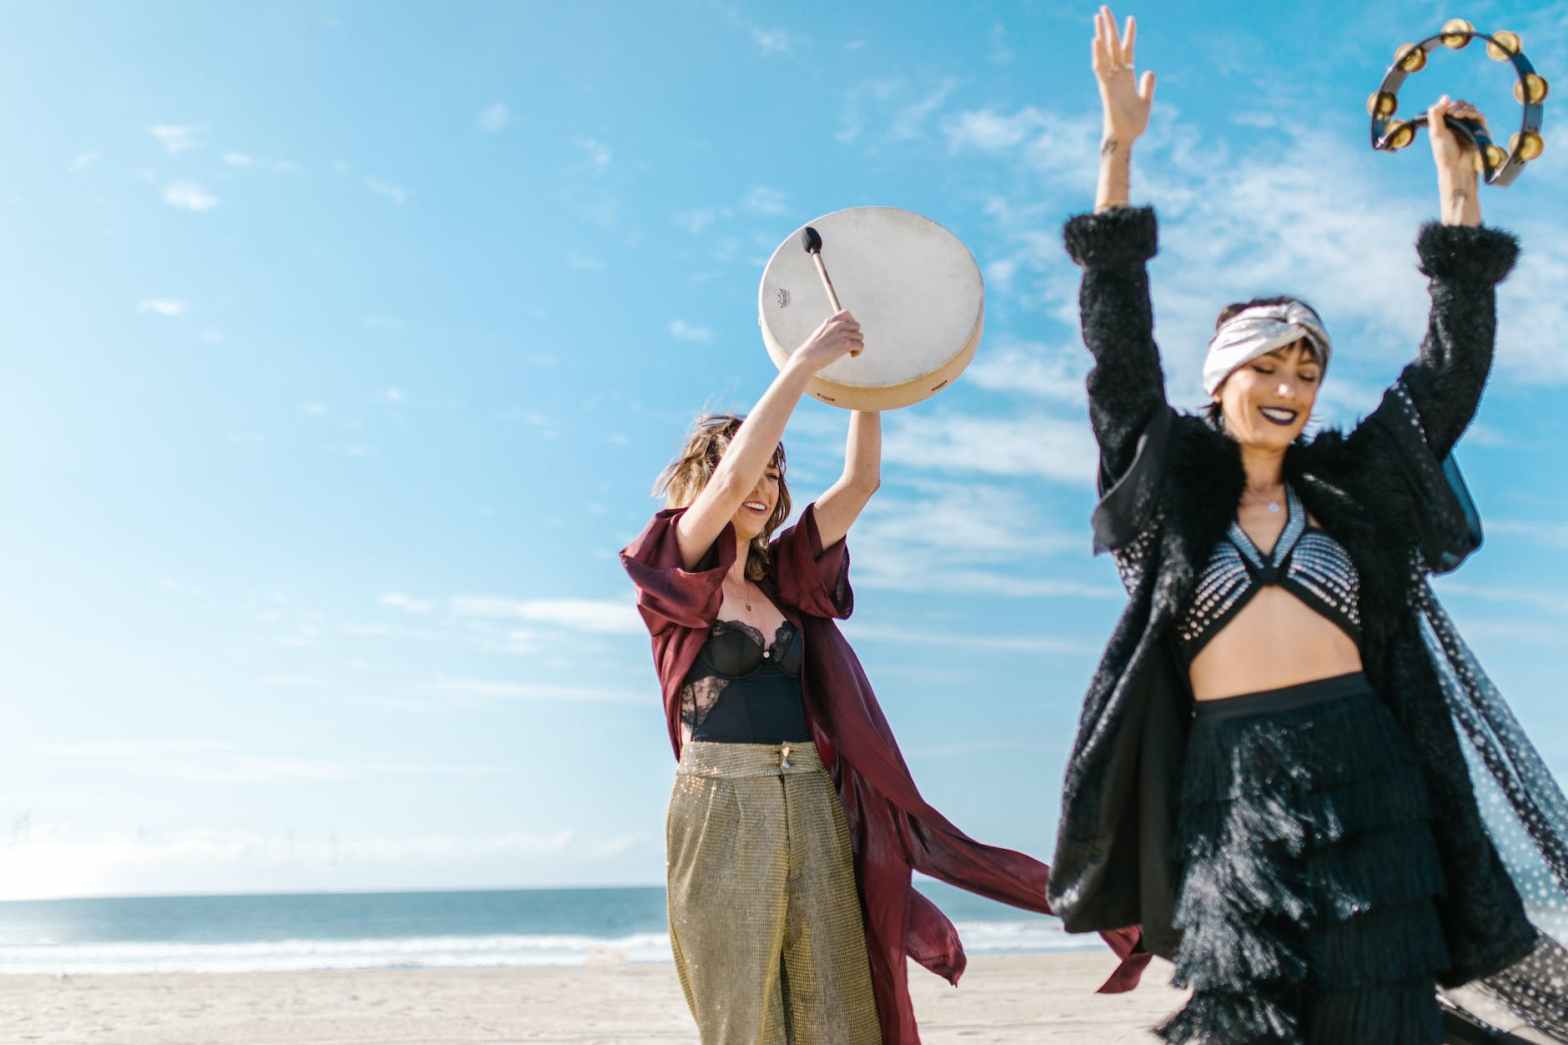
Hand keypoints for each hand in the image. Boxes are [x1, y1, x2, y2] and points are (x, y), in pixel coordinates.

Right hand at [791, 310, 862, 373]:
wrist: (808, 358)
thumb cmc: (812, 349)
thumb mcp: (820, 333)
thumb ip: (830, 329)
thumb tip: (841, 331)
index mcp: (831, 321)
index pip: (846, 313)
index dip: (851, 322)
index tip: (849, 331)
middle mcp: (838, 325)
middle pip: (857, 326)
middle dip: (855, 335)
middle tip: (849, 344)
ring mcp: (842, 334)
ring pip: (860, 337)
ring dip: (857, 345)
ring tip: (850, 352)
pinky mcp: (846, 344)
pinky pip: (860, 345)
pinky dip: (858, 351)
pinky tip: (852, 355)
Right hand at [1093, 6, 1155, 145]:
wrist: (1125, 138)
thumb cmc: (1133, 124)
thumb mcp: (1145, 101)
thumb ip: (1147, 85)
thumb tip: (1150, 70)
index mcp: (1127, 77)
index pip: (1128, 50)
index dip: (1130, 35)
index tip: (1132, 18)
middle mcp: (1116, 75)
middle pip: (1113, 45)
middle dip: (1109, 27)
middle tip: (1104, 7)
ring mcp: (1110, 80)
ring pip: (1104, 52)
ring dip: (1101, 34)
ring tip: (1098, 16)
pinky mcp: (1106, 88)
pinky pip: (1100, 68)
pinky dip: (1098, 54)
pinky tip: (1096, 40)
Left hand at [1427, 95, 1485, 180]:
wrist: (1456, 166)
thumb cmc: (1444, 152)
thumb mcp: (1436, 132)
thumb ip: (1436, 114)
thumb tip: (1445, 96)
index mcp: (1448, 123)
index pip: (1451, 107)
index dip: (1448, 105)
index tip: (1445, 108)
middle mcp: (1460, 123)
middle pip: (1462, 106)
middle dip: (1457, 106)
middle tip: (1451, 112)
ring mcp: (1470, 126)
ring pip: (1471, 109)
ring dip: (1463, 109)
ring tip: (1455, 114)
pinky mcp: (1480, 130)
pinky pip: (1479, 116)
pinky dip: (1472, 113)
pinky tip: (1463, 116)